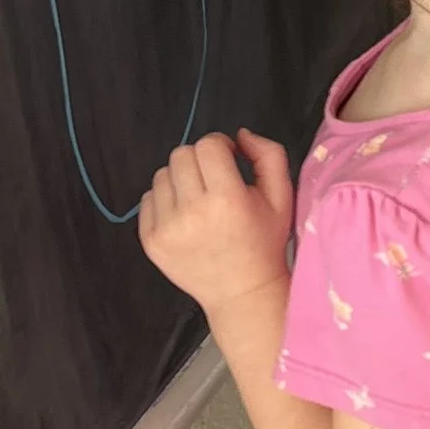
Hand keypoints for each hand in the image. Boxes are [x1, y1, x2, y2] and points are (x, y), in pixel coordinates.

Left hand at [139, 130, 292, 313]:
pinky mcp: (150, 241)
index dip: (221, 146)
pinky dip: (165, 201)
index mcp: (227, 199)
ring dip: (181, 180)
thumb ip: (268, 155)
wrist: (242, 292)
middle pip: (181, 155)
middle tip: (214, 181)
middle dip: (200, 161)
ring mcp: (167, 228)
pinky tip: (184, 217)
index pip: (208, 145)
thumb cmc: (264, 242)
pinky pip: (148, 199)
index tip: (230, 162)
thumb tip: (240, 135)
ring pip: (162, 175)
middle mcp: (192, 212)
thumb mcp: (281, 197)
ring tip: (198, 200)